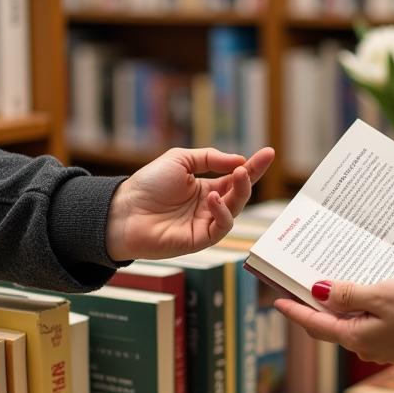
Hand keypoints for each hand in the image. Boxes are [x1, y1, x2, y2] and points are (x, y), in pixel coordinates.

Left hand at [105, 146, 273, 260]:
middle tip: (255, 164)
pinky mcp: (200, 239)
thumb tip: (239, 161)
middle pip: (240, 192)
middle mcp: (209, 206)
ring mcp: (206, 223)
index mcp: (205, 187)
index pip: (235, 176)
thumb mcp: (180, 160)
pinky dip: (223, 212)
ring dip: (240, 192)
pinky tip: (214, 198)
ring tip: (238, 176)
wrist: (124, 211)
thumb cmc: (148, 185)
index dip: (253, 166)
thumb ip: (210, 158)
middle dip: (251, 177)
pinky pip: (221, 227)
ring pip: (235, 209)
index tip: (269, 153)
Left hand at [274, 276, 393, 363]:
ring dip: (344, 304)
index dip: (295, 311)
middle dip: (318, 306)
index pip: (316, 324)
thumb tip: (318, 292)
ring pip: (355, 321)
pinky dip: (366, 306)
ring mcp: (386, 343)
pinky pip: (375, 320)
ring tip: (336, 282)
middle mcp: (367, 345)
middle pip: (333, 324)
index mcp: (356, 337)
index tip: (278, 301)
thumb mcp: (380, 295)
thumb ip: (348, 295)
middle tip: (303, 287)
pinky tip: (370, 290)